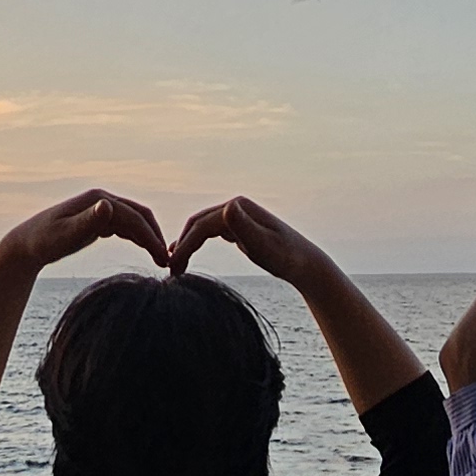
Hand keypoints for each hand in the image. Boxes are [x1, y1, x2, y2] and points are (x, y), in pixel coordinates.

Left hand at [0, 189, 171, 275]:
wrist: (25, 245)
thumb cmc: (42, 241)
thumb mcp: (65, 235)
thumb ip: (87, 222)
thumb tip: (108, 205)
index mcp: (97, 200)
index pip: (133, 217)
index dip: (151, 236)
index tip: (164, 257)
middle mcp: (101, 201)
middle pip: (138, 215)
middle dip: (155, 236)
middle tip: (169, 260)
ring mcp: (100, 210)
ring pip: (134, 221)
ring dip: (149, 238)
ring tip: (162, 260)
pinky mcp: (97, 221)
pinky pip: (125, 227)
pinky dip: (138, 238)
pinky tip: (147, 252)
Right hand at [168, 194, 335, 288]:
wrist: (305, 263)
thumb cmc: (286, 257)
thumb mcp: (264, 246)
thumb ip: (245, 228)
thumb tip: (228, 207)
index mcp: (238, 207)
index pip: (202, 225)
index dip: (186, 245)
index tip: (174, 266)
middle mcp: (236, 207)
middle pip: (198, 223)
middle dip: (182, 244)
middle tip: (169, 269)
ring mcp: (237, 216)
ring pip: (202, 228)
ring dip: (186, 244)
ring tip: (174, 265)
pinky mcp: (239, 227)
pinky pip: (210, 233)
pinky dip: (196, 243)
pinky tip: (187, 255)